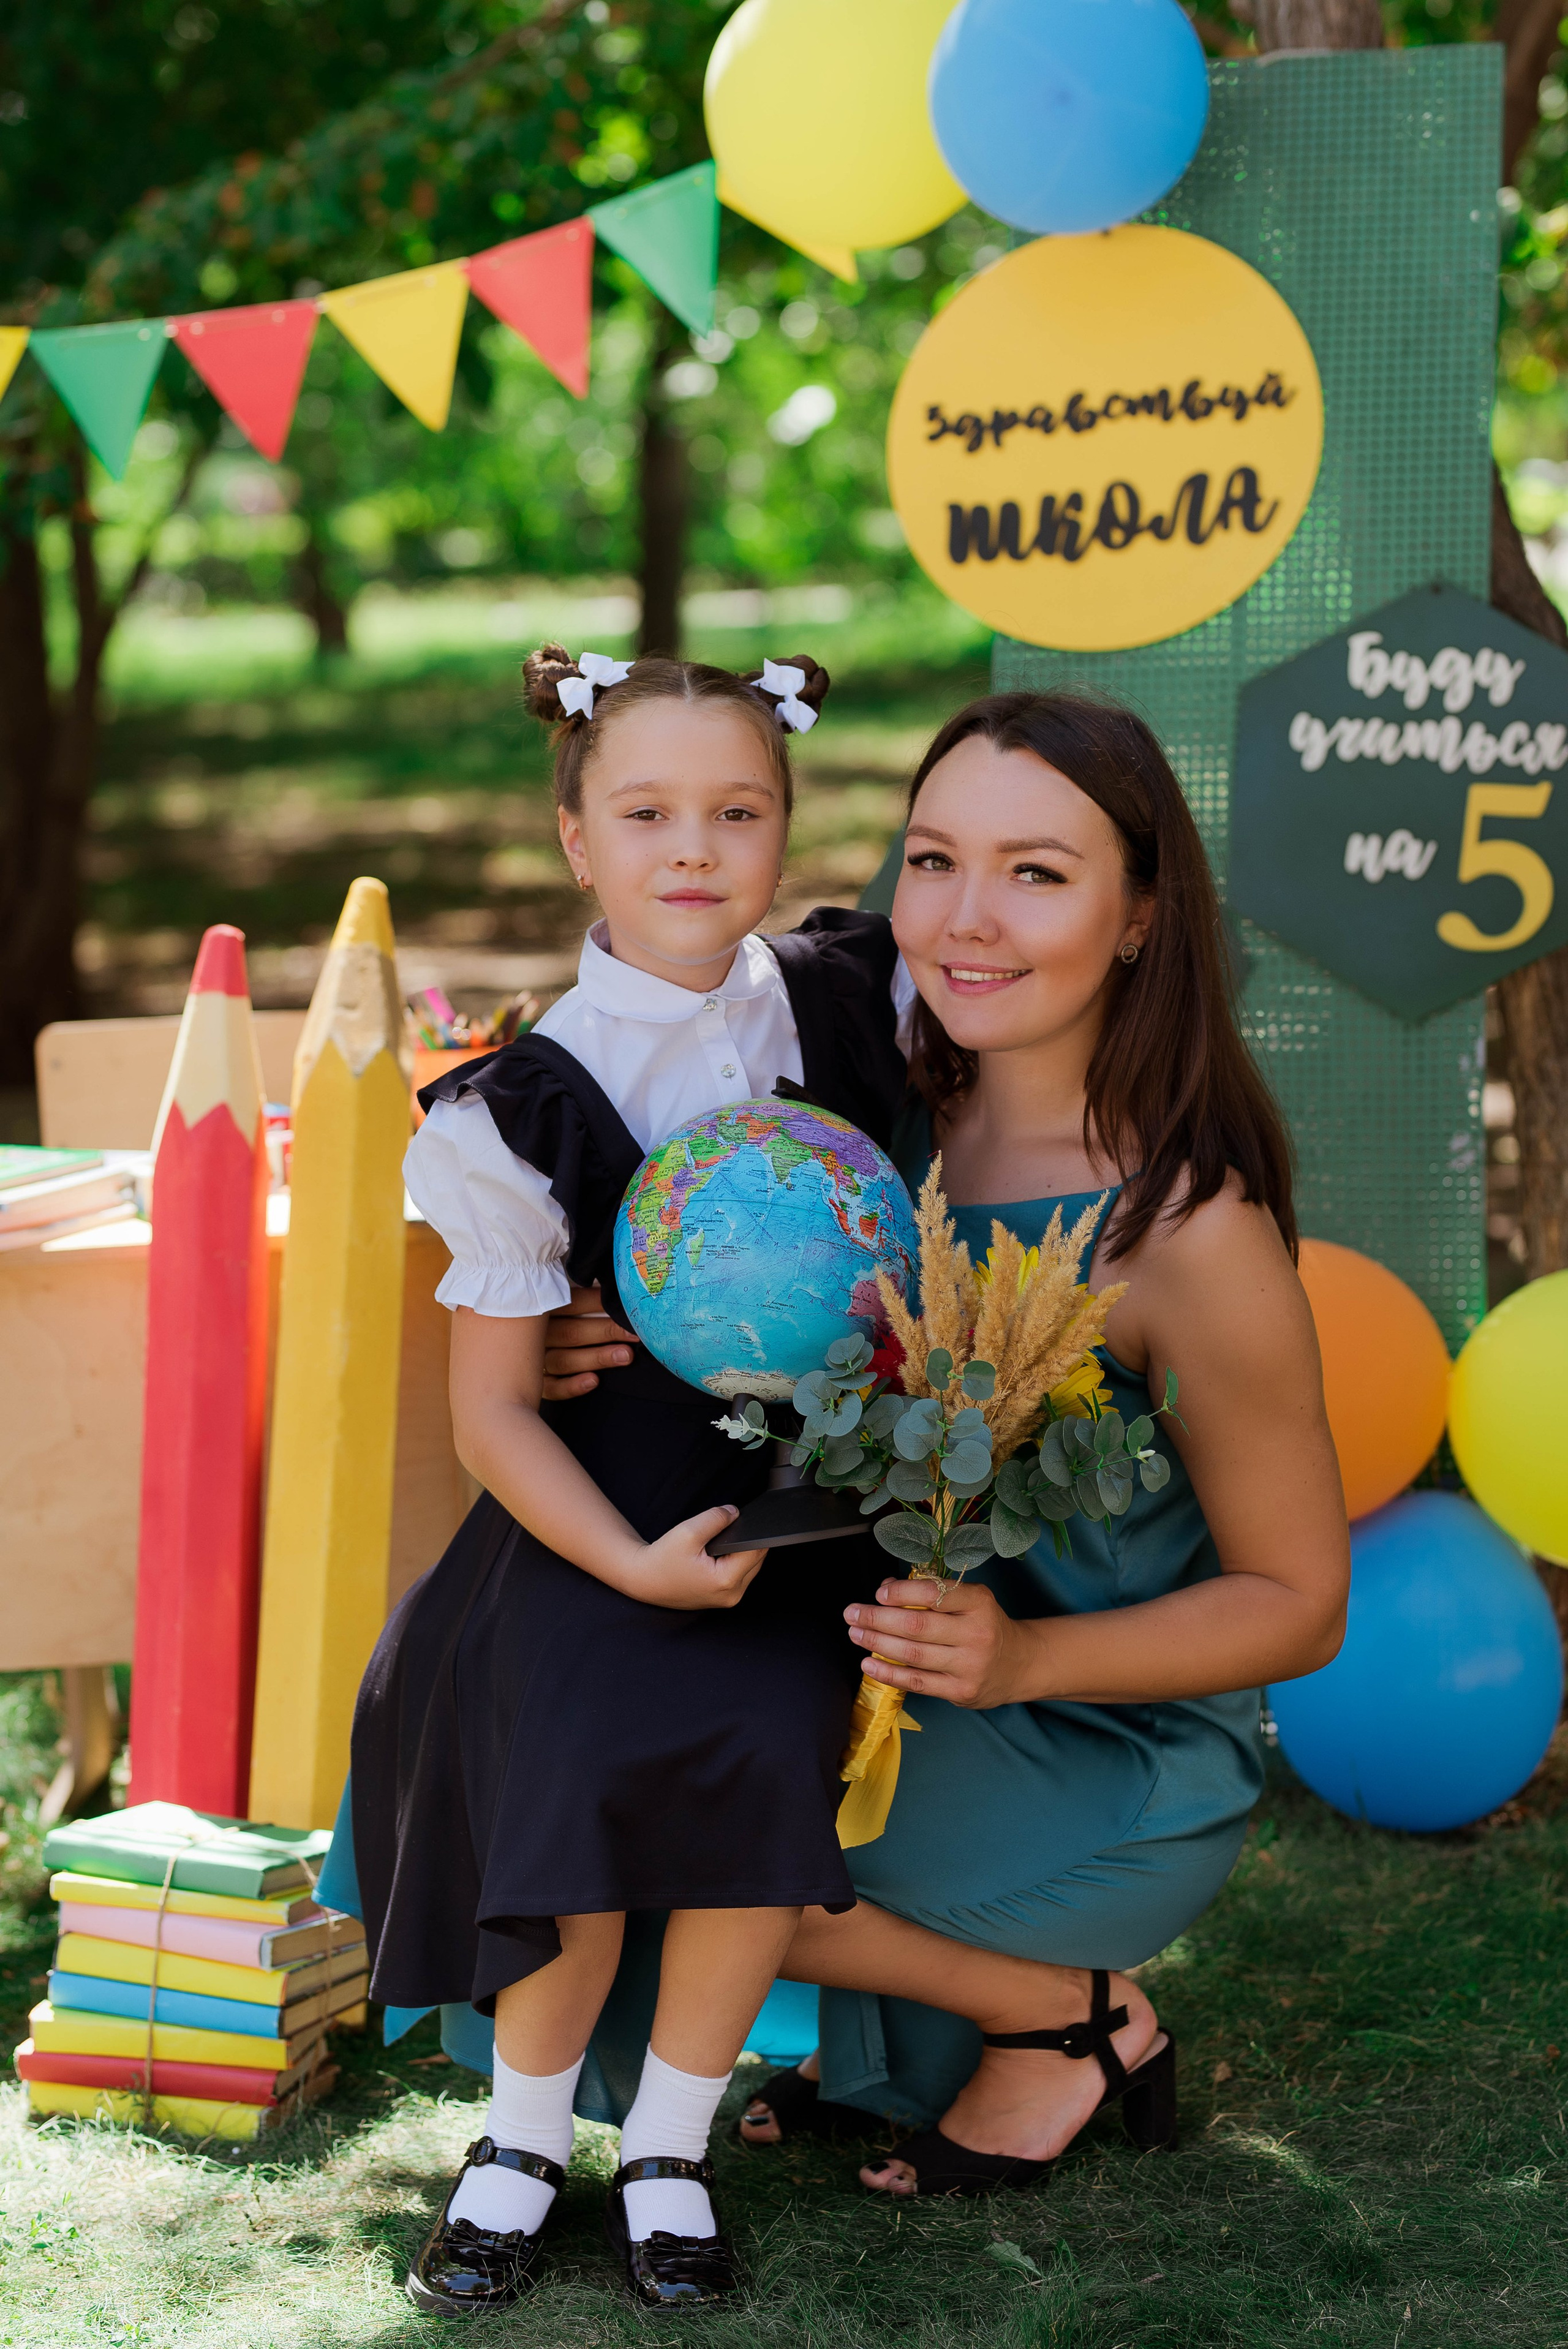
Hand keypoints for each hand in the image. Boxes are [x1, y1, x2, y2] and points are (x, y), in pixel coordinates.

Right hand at [541, 1282, 638, 1399]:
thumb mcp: (554, 1299)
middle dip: (606, 1332)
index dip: (599, 1304)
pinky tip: (593, 1381)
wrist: (494, 1349)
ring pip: (565, 1360)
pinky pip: (552, 1388)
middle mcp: (534, 1334)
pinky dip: (572, 1386)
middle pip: (571, 1333)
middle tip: (633, 1334)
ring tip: (625, 1356)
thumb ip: (576, 1294)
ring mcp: (532, 1360)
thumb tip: (609, 1288)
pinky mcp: (535, 1384)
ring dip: (596, 1358)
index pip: (572, 1303)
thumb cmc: (542, 1319)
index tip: (626, 1307)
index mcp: (540, 1308)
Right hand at [632, 1506, 769, 1609]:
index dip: (753, 1531)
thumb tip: (735, 1512)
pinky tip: (719, 1554)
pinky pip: (740, 1576)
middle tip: (728, 1530)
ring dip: (742, 1553)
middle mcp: (731, 1594)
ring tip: (721, 1543)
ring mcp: (728, 1599)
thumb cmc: (662, 1559)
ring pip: (751, 1568)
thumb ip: (715, 1519)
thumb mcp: (688, 1532)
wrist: (645, 1579)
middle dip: (747, 1541)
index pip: (756, 1550)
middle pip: (757, 1560)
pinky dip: (735, 1563)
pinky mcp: (723, 1598)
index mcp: (725, 1580)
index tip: (745, 1519)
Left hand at [844, 1577, 1032, 1709]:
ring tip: (855, 1634)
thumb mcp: (969, 1600)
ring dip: (877, 1643)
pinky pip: (917, 1682)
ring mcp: (969, 1665)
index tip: (879, 1593)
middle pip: (918, 1626)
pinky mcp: (960, 1691)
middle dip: (878, 1619)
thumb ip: (931, 1592)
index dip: (902, 1593)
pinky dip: (889, 1673)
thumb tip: (885, 1589)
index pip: (934, 1593)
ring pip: (914, 1654)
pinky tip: (868, 1663)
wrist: (1019, 1664)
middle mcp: (976, 1633)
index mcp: (979, 1602)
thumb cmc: (984, 1624)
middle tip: (852, 1613)